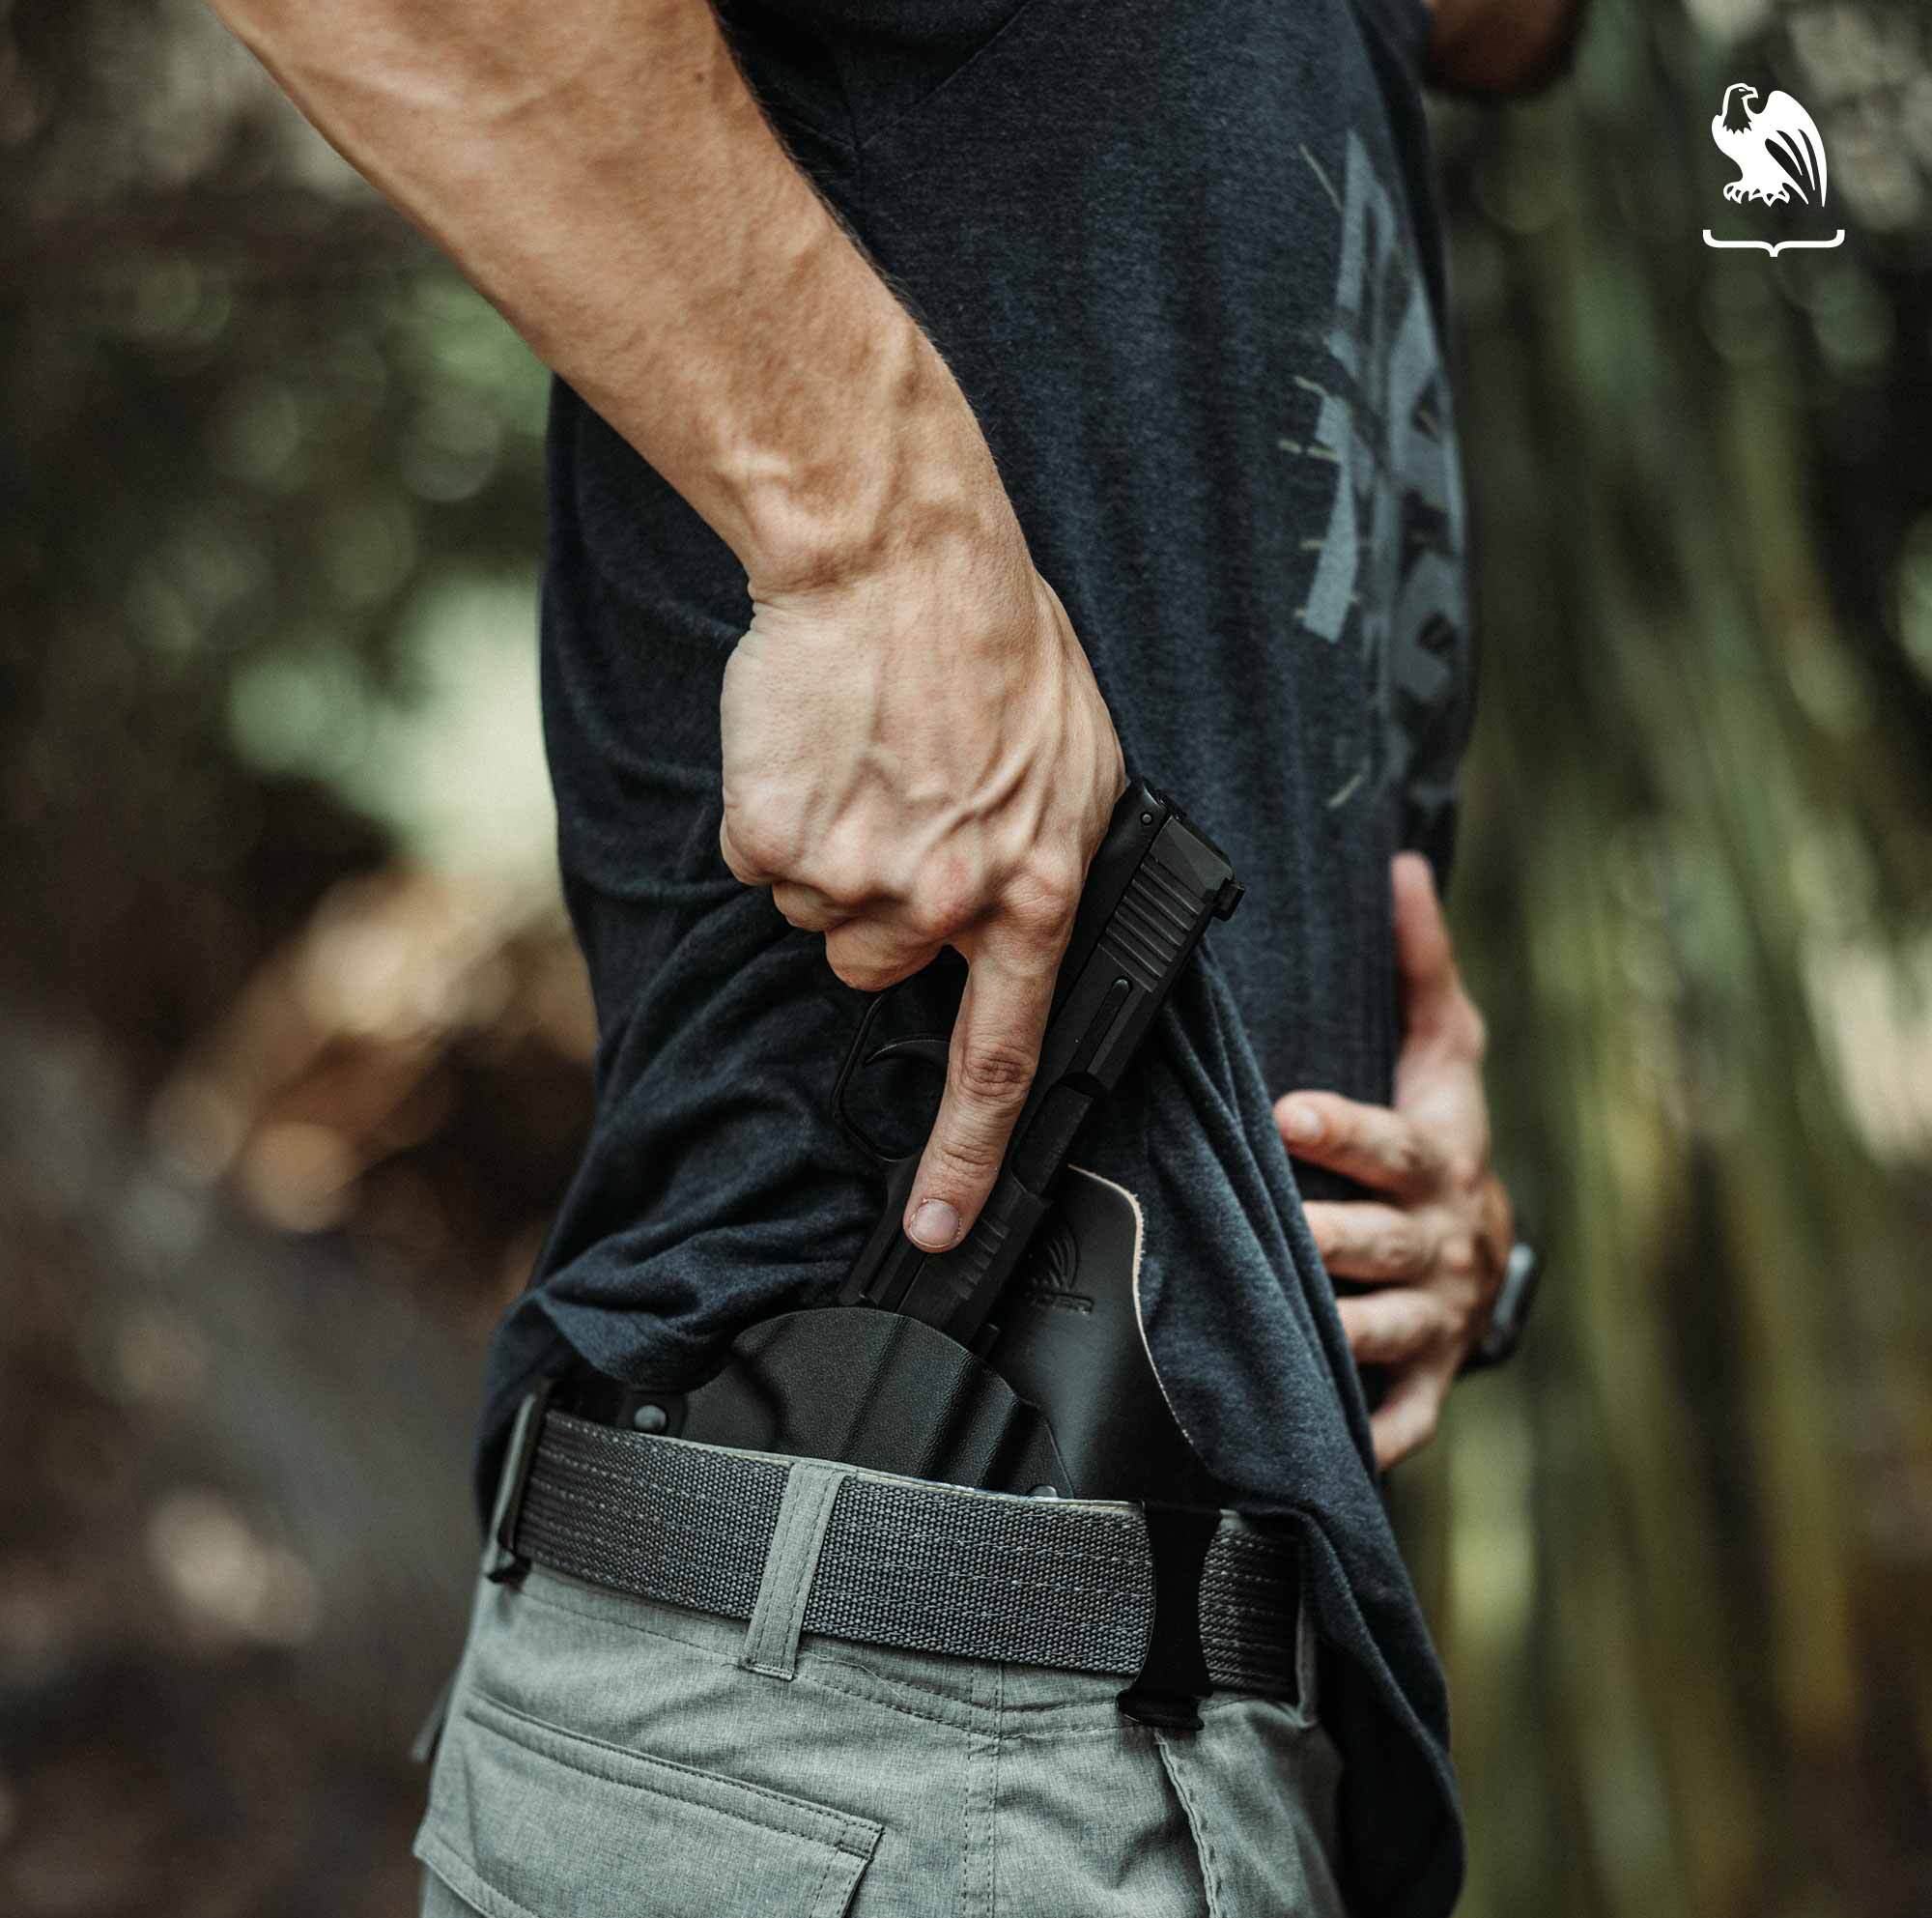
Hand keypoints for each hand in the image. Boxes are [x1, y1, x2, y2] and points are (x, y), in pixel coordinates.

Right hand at [720, 522, 1125, 1255]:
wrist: (894, 553)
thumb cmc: (997, 644)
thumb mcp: (1077, 765)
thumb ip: (1047, 867)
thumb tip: (1017, 935)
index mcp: (1032, 890)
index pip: (1001, 1058)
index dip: (967, 1157)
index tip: (935, 1225)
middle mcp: (942, 901)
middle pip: (877, 969)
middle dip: (880, 907)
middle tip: (905, 804)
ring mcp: (853, 873)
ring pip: (815, 914)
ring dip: (830, 854)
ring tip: (867, 760)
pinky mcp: (774, 836)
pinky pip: (759, 860)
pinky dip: (776, 815)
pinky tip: (817, 749)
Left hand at [1273, 853, 1511, 1470]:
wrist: (1486, 1250)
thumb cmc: (1442, 1135)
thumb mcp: (1444, 1052)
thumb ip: (1419, 967)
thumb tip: (1400, 864)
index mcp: (1439, 1162)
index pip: (1392, 1145)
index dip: (1344, 1131)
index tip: (1288, 1114)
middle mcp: (1441, 1245)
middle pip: (1381, 1245)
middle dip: (1332, 1236)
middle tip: (1285, 1228)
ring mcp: (1434, 1320)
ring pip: (1381, 1333)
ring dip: (1337, 1336)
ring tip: (1281, 1336)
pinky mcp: (1423, 1383)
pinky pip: (1399, 1419)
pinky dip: (1370, 1437)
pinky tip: (1326, 1452)